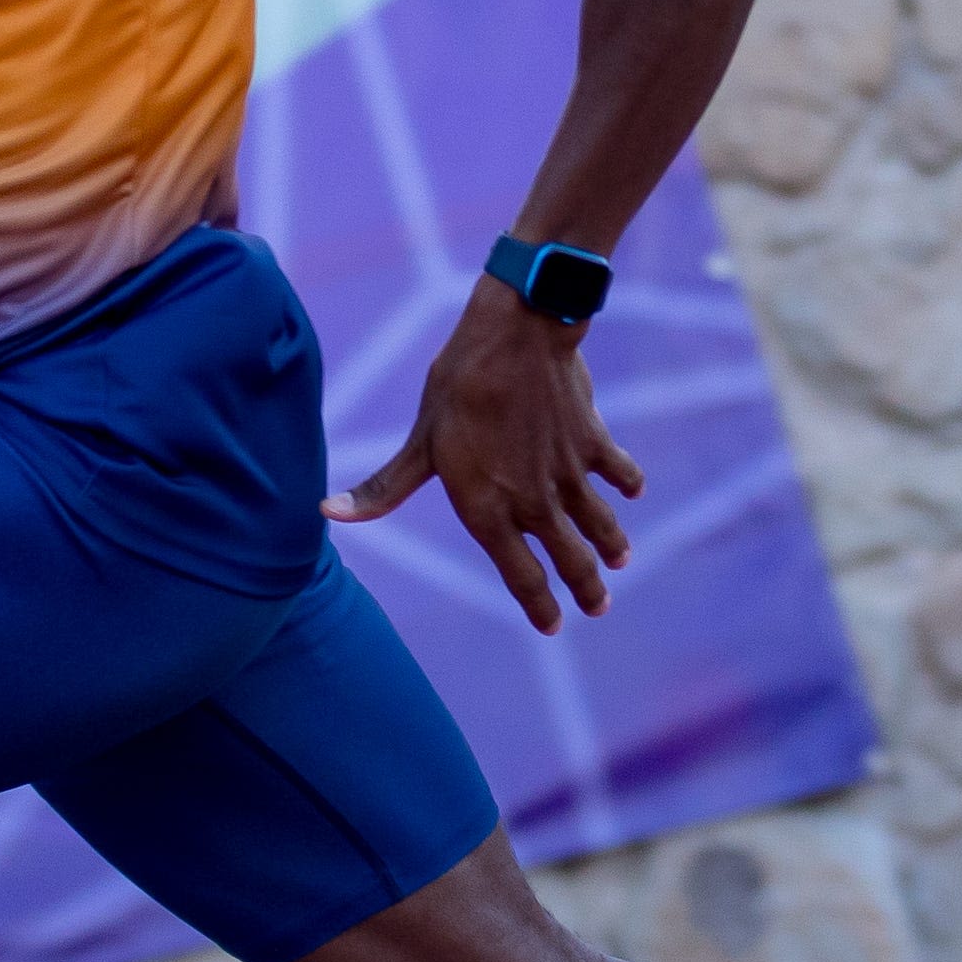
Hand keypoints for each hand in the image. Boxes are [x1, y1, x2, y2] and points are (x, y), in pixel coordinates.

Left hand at [323, 282, 645, 633]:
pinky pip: (616, 471)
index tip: (552, 625)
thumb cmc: (458, 386)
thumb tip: (328, 513)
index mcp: (489, 509)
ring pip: (599, 524)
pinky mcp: (591, 442)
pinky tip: (633, 491)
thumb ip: (385, 488)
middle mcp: (533, 502)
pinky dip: (626, 482)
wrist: (515, 335)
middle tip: (599, 608)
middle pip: (569, 560)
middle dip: (586, 589)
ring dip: (611, 545)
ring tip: (621, 561)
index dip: (538, 605)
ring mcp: (567, 475)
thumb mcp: (420, 441)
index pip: (520, 575)